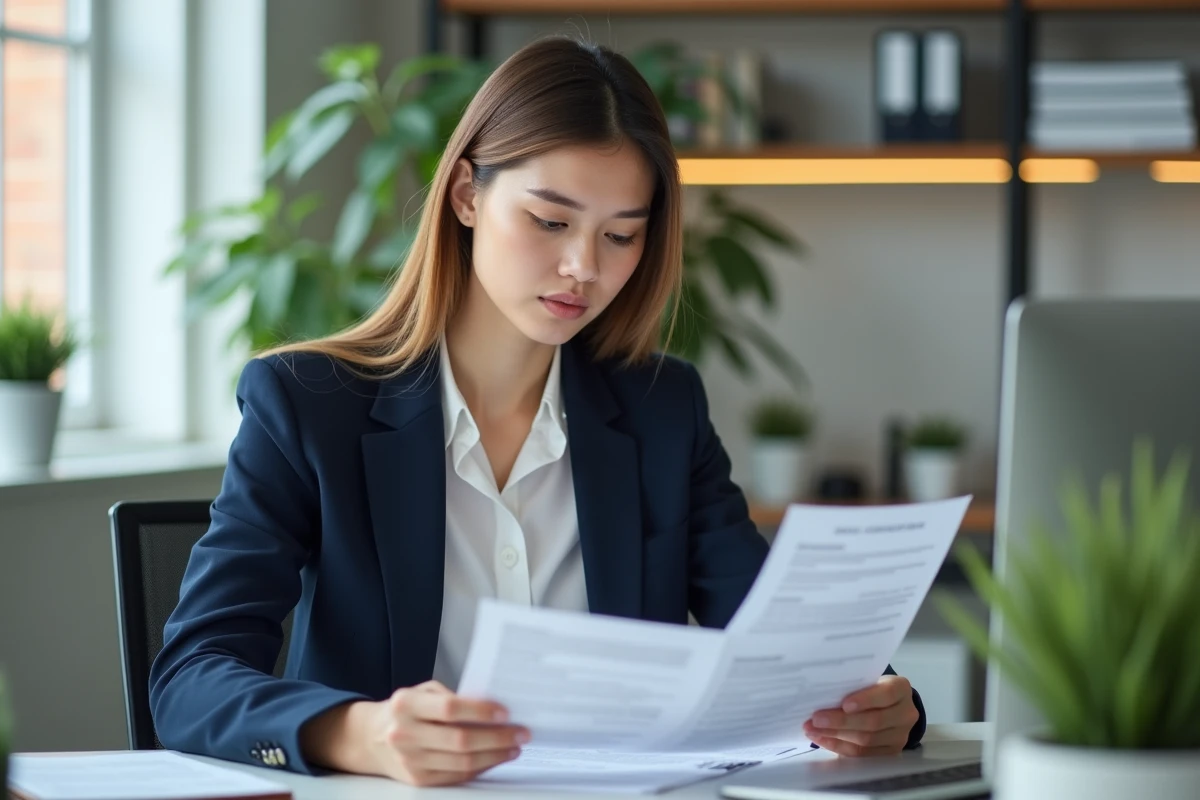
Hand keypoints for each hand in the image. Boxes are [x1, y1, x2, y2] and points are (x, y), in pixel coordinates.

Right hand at [303, 680, 529, 785]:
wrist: (371, 738)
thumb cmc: (405, 709)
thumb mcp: (421, 692)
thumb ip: (451, 697)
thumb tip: (493, 709)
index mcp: (406, 704)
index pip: (449, 708)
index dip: (480, 711)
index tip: (505, 712)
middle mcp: (404, 733)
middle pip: (460, 740)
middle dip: (497, 737)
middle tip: (520, 732)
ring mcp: (410, 760)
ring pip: (462, 762)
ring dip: (494, 755)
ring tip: (513, 746)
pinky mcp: (417, 780)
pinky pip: (456, 776)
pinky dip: (480, 767)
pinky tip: (495, 758)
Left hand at [802, 675, 918, 756]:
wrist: (891, 705)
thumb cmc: (872, 687)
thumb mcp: (868, 680)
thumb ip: (853, 685)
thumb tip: (821, 695)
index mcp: (901, 689)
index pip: (886, 694)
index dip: (865, 700)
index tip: (844, 704)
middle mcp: (906, 713)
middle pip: (874, 721)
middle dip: (842, 721)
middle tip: (816, 719)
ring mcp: (900, 736)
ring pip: (866, 740)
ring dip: (836, 735)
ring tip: (812, 729)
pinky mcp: (890, 752)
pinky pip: (862, 753)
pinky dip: (838, 746)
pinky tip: (821, 739)